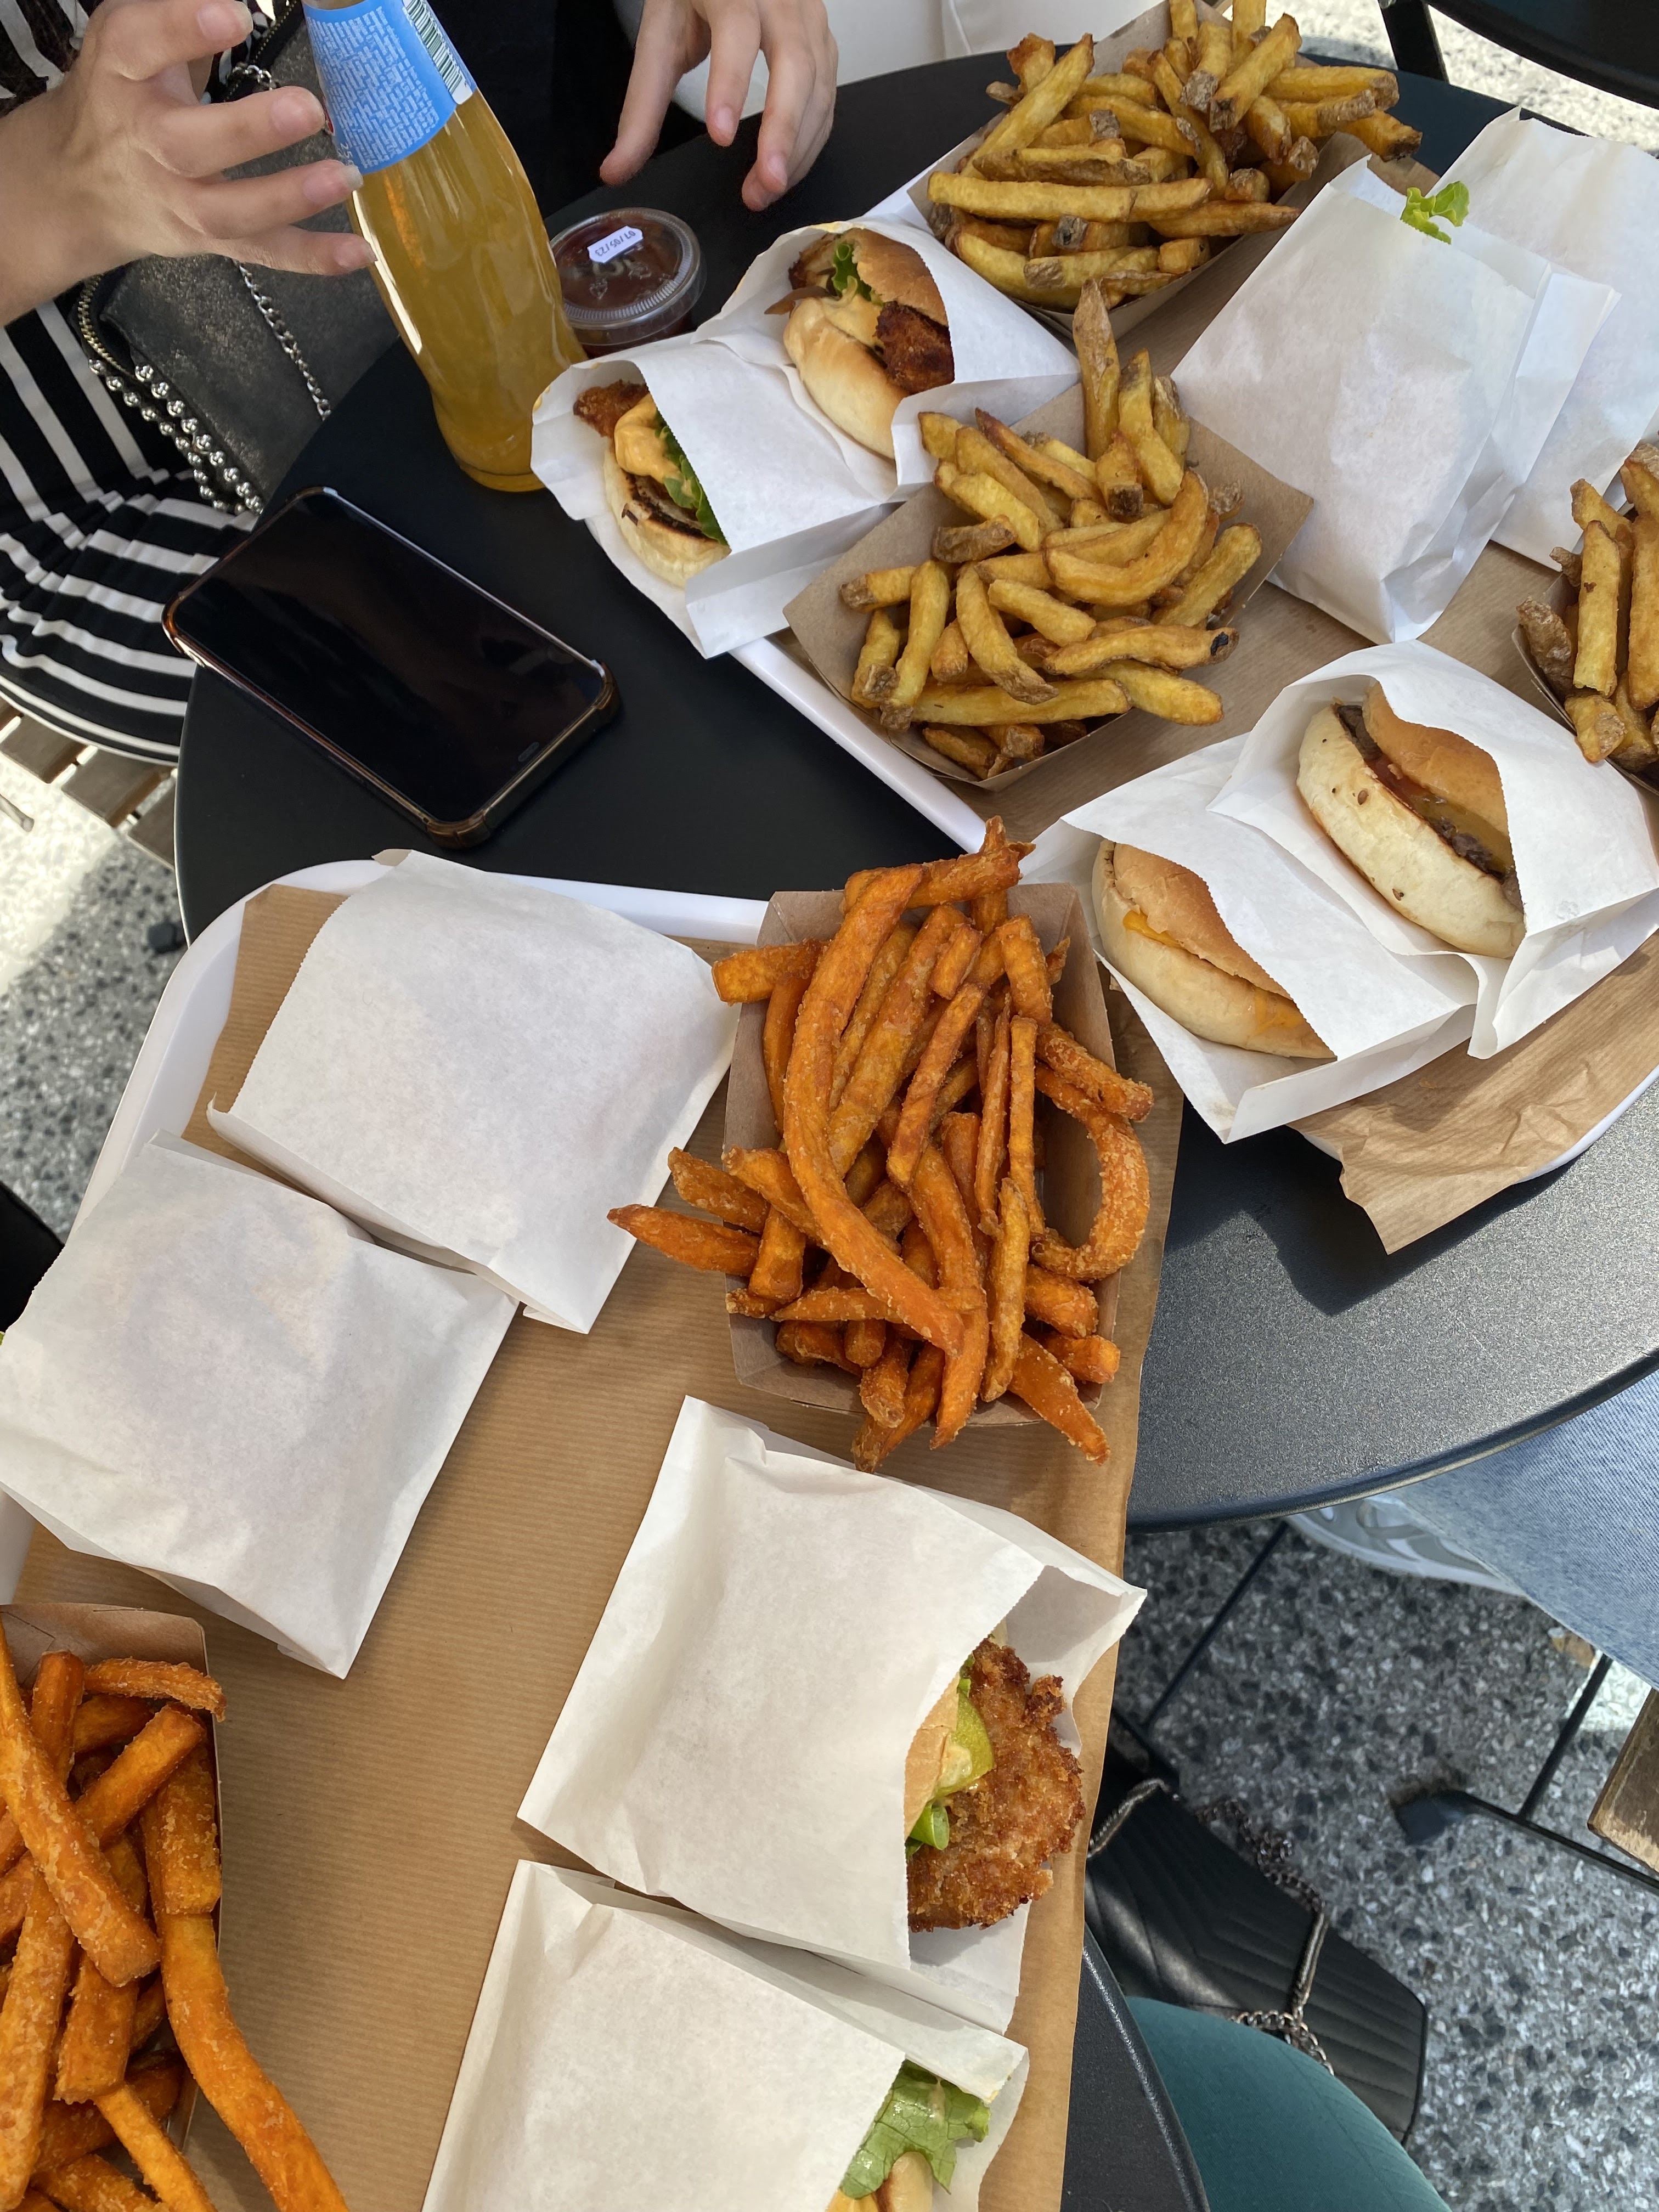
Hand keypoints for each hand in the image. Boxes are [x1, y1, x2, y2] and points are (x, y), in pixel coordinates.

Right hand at [0, 0, 370, 324]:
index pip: (141, 44)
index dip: (184, 28)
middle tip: (308, 108)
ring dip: (291, 196)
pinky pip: (264, 251)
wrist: (83, 186)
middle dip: (251, 129)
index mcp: (121, 71)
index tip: (235, 16)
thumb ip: (183, 17)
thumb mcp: (134, 39)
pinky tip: (359, 252)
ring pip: (231, 209)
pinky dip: (313, 256)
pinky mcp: (211, 238)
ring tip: (346, 176)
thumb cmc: (123, 92)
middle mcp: (146, 140)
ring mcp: (179, 199)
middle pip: (190, 143)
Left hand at [604, 0, 837, 212]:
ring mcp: (810, 17)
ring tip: (767, 189)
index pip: (737, 28)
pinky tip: (787, 169)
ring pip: (818, 85)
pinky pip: (827, 96)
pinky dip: (810, 139)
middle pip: (795, 62)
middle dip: (782, 130)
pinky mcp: (824, 42)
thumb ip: (642, 106)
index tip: (720, 135)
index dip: (731, 82)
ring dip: (797, 146)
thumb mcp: (660, 36)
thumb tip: (616, 170)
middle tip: (764, 184)